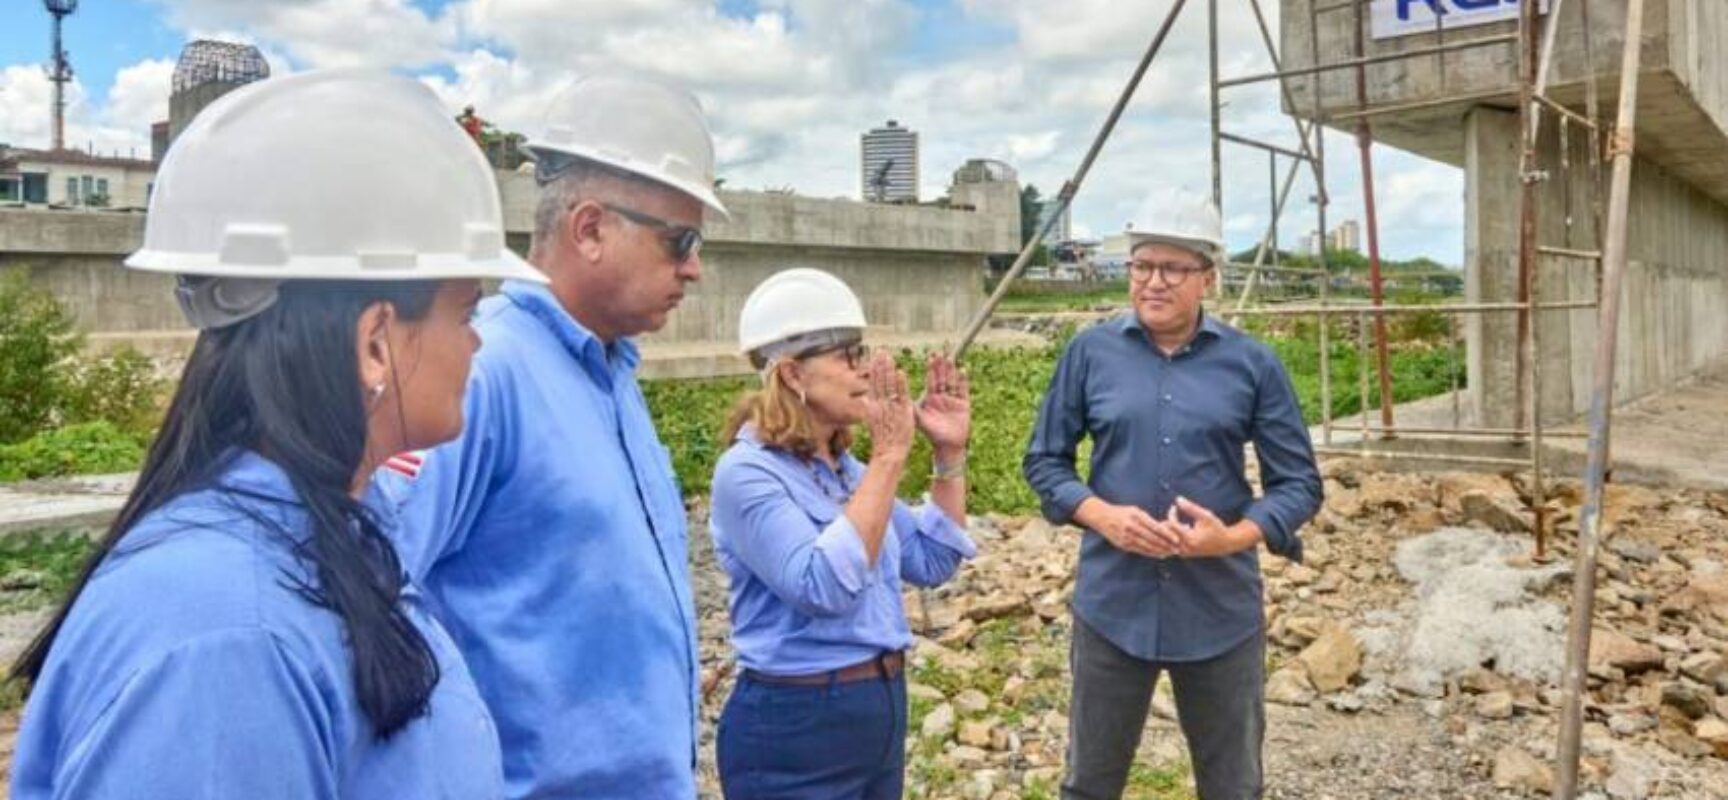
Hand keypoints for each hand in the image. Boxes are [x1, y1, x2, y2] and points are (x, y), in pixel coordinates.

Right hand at [863, 349, 914, 464]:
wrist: (889, 453)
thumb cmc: (884, 438)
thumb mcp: (873, 420)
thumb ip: (869, 407)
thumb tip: (863, 398)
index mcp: (874, 405)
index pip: (874, 383)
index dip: (875, 369)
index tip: (876, 357)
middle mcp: (881, 404)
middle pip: (879, 380)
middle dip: (880, 365)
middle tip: (882, 350)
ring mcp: (891, 407)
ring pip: (888, 385)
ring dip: (888, 370)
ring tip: (889, 357)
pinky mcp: (902, 411)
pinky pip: (900, 395)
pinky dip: (900, 384)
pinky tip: (900, 372)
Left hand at [915, 352, 970, 453]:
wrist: (948, 446)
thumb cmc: (931, 434)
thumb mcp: (920, 420)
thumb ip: (912, 408)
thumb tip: (900, 398)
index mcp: (931, 398)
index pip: (931, 379)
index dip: (931, 368)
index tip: (931, 355)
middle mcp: (942, 396)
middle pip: (942, 377)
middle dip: (942, 365)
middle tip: (942, 350)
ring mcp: (953, 399)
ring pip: (952, 381)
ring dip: (952, 370)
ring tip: (951, 357)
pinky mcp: (963, 404)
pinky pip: (963, 390)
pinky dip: (963, 381)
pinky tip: (963, 370)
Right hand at [1077, 499, 1186, 557]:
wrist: (1101, 517)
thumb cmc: (1122, 512)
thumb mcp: (1135, 510)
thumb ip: (1148, 519)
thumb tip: (1165, 526)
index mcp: (1136, 516)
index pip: (1155, 527)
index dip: (1167, 534)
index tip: (1177, 539)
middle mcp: (1131, 527)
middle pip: (1153, 538)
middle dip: (1166, 545)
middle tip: (1178, 549)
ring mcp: (1127, 537)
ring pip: (1147, 546)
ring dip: (1161, 551)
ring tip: (1171, 553)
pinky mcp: (1123, 545)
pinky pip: (1140, 550)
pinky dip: (1151, 553)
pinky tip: (1160, 554)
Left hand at [1169, 496, 1260, 557]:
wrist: (1225, 544)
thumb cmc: (1216, 527)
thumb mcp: (1206, 515)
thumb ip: (1191, 508)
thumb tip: (1177, 499)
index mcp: (1190, 539)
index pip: (1172, 525)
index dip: (1171, 513)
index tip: (1174, 507)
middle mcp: (1185, 548)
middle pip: (1166, 534)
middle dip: (1167, 521)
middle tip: (1174, 512)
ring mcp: (1184, 553)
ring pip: (1167, 540)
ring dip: (1169, 529)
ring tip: (1178, 519)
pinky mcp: (1184, 554)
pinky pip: (1171, 544)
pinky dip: (1173, 535)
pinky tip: (1183, 527)